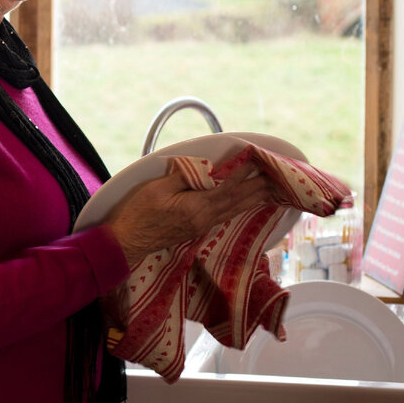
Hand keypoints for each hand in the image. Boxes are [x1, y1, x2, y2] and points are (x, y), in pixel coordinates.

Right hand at [104, 156, 279, 268]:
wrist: (128, 241)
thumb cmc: (138, 213)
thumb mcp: (157, 188)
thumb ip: (183, 177)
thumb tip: (203, 168)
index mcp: (197, 207)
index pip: (226, 188)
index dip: (242, 174)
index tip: (255, 161)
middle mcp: (204, 219)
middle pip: (236, 202)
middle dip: (256, 189)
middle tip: (275, 178)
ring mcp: (201, 226)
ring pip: (232, 211)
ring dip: (251, 200)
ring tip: (268, 191)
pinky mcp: (195, 229)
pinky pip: (224, 216)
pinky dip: (238, 207)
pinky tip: (242, 205)